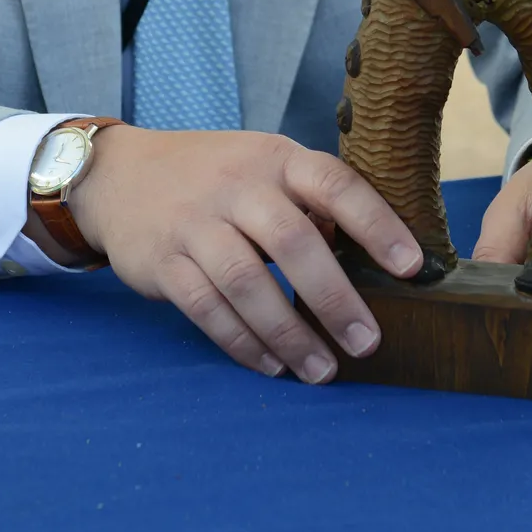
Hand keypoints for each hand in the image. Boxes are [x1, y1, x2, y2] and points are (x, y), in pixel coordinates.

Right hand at [65, 126, 424, 383]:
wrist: (120, 175)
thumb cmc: (214, 177)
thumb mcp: (263, 166)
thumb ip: (309, 202)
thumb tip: (373, 257)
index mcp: (275, 159)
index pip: (334, 183)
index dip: (376, 223)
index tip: (411, 267)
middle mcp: (236, 186)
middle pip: (292, 242)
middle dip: (334, 299)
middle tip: (366, 343)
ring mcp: (194, 223)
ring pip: (247, 283)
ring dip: (289, 334)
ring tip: (321, 372)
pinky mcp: (163, 261)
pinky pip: (206, 308)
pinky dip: (242, 342)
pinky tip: (270, 365)